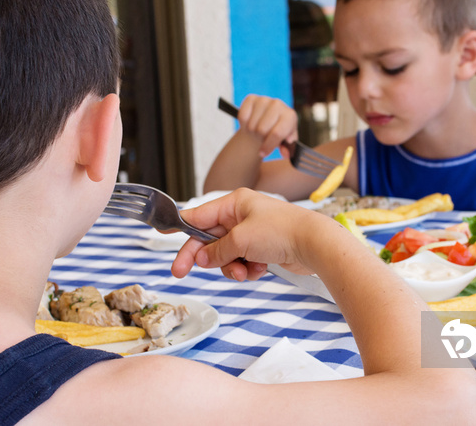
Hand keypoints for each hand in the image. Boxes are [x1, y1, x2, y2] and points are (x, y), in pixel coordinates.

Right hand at [171, 189, 319, 280]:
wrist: (315, 244)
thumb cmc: (281, 231)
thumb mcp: (240, 240)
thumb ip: (216, 250)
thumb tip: (201, 258)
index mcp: (234, 202)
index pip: (198, 216)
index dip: (179, 226)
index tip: (160, 233)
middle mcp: (241, 215)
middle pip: (209, 238)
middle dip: (205, 256)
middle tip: (181, 272)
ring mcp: (253, 231)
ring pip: (226, 254)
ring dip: (230, 266)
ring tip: (244, 270)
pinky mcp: (263, 247)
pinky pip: (243, 260)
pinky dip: (247, 268)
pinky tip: (260, 269)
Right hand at [238, 94, 297, 157]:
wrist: (267, 122)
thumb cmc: (277, 133)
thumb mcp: (285, 142)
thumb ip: (287, 149)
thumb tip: (285, 154)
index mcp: (290, 116)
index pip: (277, 133)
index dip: (268, 146)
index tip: (262, 153)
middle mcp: (278, 105)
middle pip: (262, 130)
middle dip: (260, 138)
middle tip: (262, 138)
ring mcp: (264, 100)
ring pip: (251, 125)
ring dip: (252, 132)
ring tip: (257, 131)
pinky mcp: (251, 98)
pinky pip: (243, 117)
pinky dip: (244, 124)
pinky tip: (250, 123)